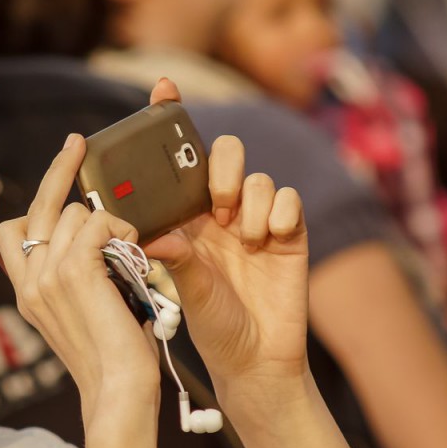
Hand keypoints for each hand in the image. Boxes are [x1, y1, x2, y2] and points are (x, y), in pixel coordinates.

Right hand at [0, 135, 159, 408]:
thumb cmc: (113, 359)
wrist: (118, 391)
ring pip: (74, 212)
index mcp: (26, 291)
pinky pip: (96, 221)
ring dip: (110, 222)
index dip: (34, 203)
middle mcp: (29, 280)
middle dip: (60, 168)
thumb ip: (75, 280)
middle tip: (78, 144)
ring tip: (130, 252)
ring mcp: (48, 275)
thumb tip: (89, 242)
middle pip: (37, 206)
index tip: (59, 184)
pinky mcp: (75, 271)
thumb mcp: (83, 315)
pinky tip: (134, 253)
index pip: (10, 230)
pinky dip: (121, 230)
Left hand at [140, 83, 308, 392]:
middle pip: (227, 154)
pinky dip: (279, 214)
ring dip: (251, 204)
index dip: (172, 120)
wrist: (256, 360)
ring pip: (260, 177)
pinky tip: (270, 242)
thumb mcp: (187, 290)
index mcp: (186, 218)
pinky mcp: (290, 233)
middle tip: (218, 207)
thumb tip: (156, 232)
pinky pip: (288, 199)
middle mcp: (221, 212)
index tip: (163, 88)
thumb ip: (176, 257)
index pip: (178, 162)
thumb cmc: (213, 325)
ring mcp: (258, 220)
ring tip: (246, 241)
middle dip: (223, 171)